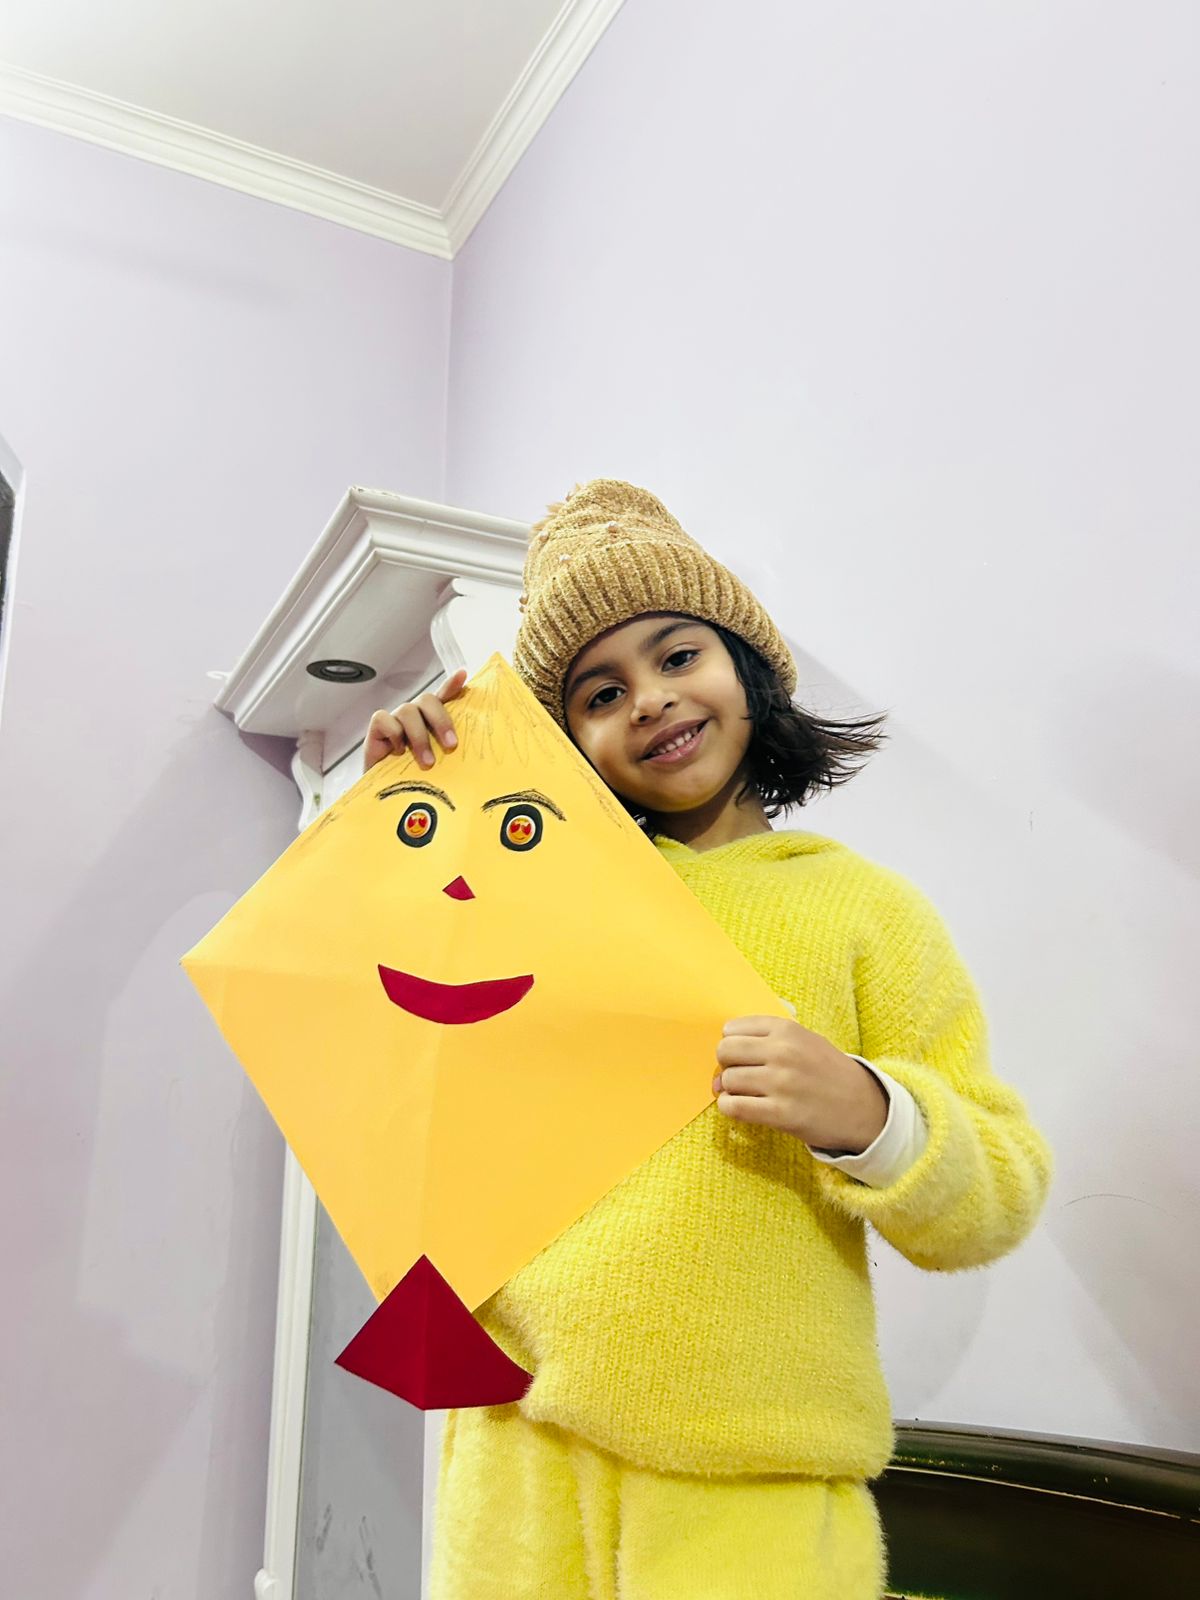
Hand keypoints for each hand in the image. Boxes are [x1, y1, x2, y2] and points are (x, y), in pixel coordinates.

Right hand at [362, 668, 467, 774]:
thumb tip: (465, 748)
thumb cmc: (415, 778)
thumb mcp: (440, 764)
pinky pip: (385, 719)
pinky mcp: (377, 727)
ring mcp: (395, 719)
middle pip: (428, 700)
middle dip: (441, 721)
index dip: (452, 684)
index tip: (462, 675)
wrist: (388, 796)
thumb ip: (450, 749)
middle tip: (451, 746)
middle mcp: (414, 715)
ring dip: (420, 737)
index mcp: (431, 720)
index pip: (443, 696)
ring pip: (408, 710)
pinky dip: (394, 735)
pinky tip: (398, 752)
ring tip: (428, 762)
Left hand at [712, 1014, 887, 1152]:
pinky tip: (739, 1107)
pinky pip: (734, 1107)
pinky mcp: (781, 1113)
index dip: (731, 1043)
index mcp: (787, 1030)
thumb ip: (768, 1036)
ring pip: (728, 1080)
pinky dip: (729, 1107)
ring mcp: (782, 1083)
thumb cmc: (827, 1071)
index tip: (741, 1055)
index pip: (732, 1028)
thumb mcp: (805, 1039)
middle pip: (725, 1051)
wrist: (862, 1107)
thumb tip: (725, 1044)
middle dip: (726, 1064)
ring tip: (745, 1093)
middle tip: (739, 1074)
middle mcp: (783, 1052)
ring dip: (729, 1089)